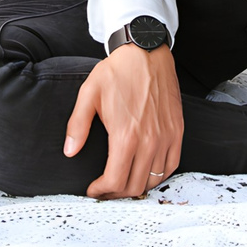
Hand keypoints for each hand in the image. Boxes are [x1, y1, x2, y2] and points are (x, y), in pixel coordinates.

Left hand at [65, 45, 182, 198]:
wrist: (146, 52)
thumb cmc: (117, 72)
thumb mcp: (89, 95)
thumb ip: (77, 126)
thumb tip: (69, 151)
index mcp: (125, 136)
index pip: (114, 181)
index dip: (101, 192)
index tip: (93, 190)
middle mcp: (149, 141)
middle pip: (134, 186)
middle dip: (116, 194)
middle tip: (105, 190)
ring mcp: (166, 137)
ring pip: (154, 180)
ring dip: (136, 187)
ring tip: (123, 183)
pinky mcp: (176, 131)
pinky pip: (171, 165)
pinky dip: (159, 176)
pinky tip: (146, 173)